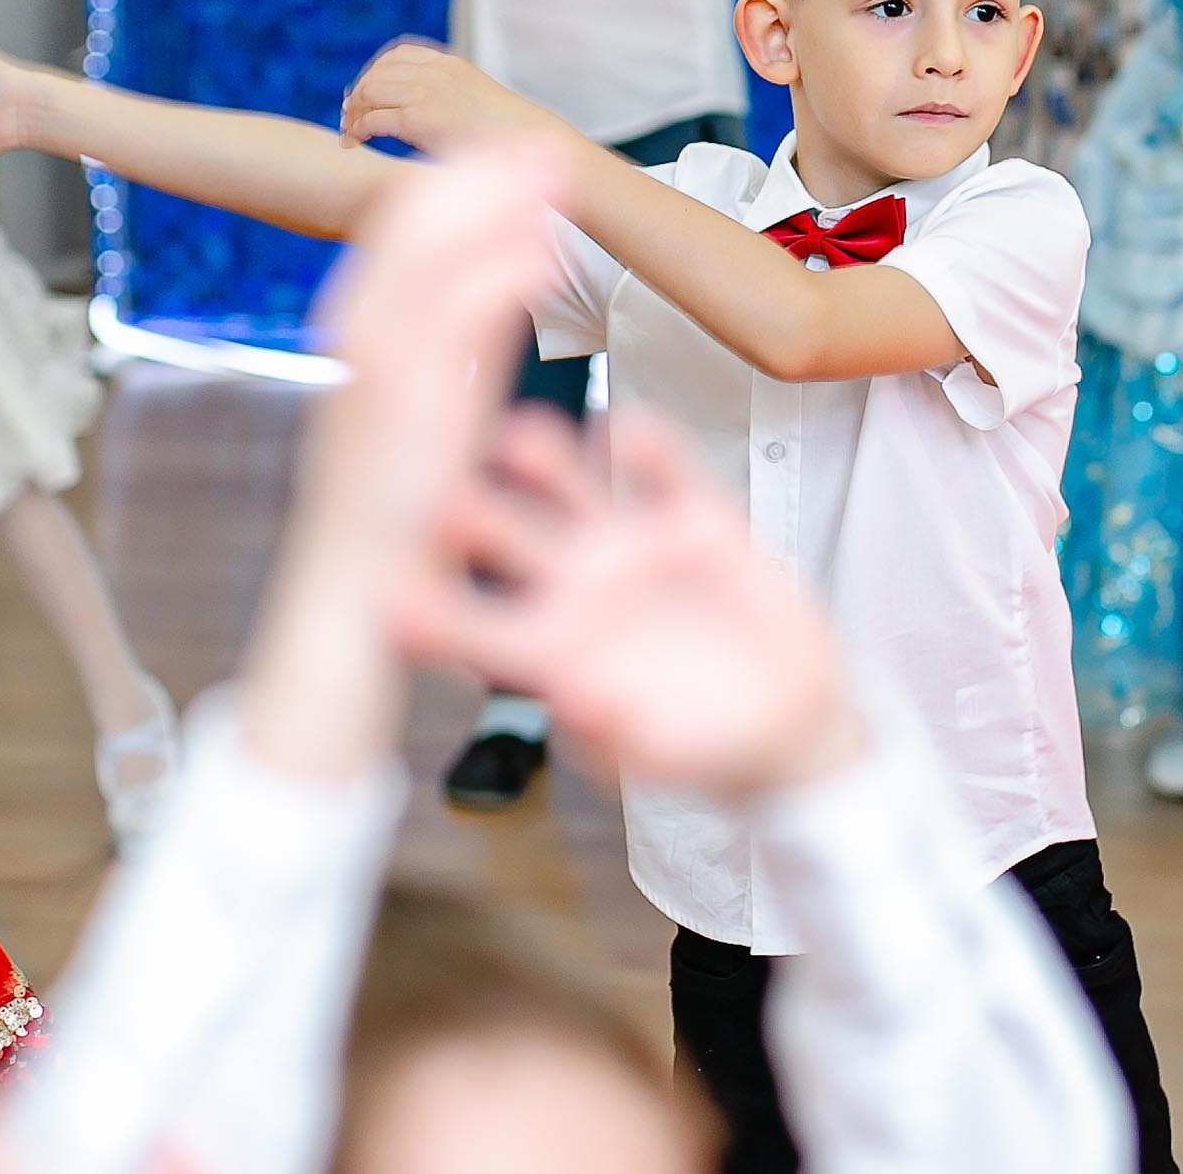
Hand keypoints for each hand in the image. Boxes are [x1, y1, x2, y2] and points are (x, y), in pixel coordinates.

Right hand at [235, 142, 566, 779]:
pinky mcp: (396, 440)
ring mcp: (371, 401)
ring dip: (481, 216)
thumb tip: (496, 295)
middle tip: (538, 142)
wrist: (346, 633)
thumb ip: (455, 367)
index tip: (511, 162)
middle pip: (402, 248)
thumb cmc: (390, 549)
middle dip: (471, 187)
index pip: (402, 257)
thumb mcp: (428, 438)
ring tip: (544, 170)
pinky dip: (487, 290)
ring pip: (413, 279)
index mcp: (367, 368)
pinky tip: (537, 255)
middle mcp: (359, 372)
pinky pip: (442, 348)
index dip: (457, 202)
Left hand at [342, 40, 567, 153]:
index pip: (398, 55)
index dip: (375, 72)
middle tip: (349, 115)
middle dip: (359, 93)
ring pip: (371, 93)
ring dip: (355, 112)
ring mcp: (425, 93)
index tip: (365, 92)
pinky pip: (375, 119)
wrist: (524, 143)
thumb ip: (451, 96)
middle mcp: (434, 72)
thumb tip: (435, 112)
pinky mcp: (418, 119)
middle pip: (378, 73)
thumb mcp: (477, 100)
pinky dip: (359, 130)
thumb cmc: (507, 132)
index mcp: (449, 63)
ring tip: (350, 132)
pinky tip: (355, 142)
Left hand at [397, 407, 867, 797]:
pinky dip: (650, 453)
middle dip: (478, 520)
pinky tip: (629, 427)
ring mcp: (632, 549)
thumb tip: (575, 708)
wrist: (784, 718)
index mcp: (552, 650)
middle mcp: (578, 587)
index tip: (398, 606)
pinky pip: (668, 478)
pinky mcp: (696, 523)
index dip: (438, 620)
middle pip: (511, 542)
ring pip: (577, 492)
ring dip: (547, 464)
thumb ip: (619, 738)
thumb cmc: (706, 748)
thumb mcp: (664, 756)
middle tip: (444, 503)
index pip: (478, 632)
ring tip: (518, 436)